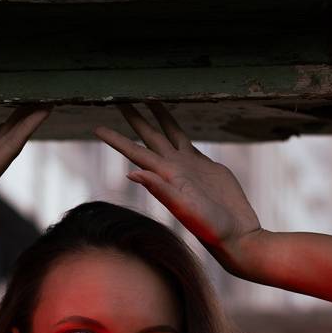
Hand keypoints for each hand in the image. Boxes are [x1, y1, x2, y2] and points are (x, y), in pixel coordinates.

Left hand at [93, 101, 264, 275]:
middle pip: (148, 136)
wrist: (234, 234)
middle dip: (134, 117)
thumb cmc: (210, 227)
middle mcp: (172, 168)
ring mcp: (188, 166)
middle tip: (119, 98)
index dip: (116, 139)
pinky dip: (176, 130)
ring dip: (158, 118)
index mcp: (164, 176)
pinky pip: (185, 140)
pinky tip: (170, 124)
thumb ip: (160, 190)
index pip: (134, 152)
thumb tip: (131, 174)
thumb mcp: (183, 208)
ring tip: (149, 98)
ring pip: (168, 134)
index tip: (97, 127)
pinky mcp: (205, 166)